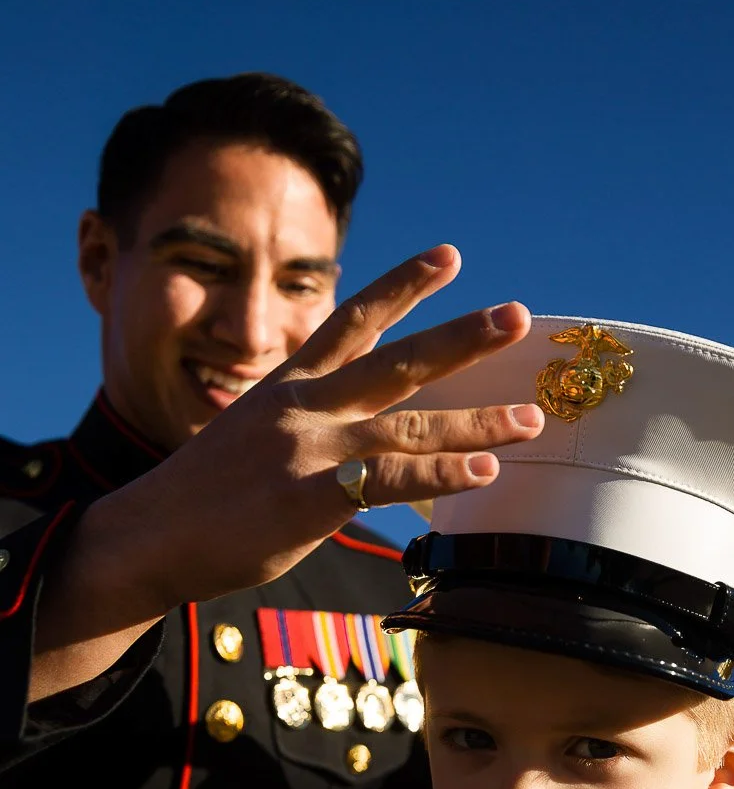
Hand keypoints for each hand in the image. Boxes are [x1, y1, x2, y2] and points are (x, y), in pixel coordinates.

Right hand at [87, 245, 542, 607]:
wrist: (150, 532)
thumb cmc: (204, 493)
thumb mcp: (251, 435)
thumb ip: (305, 426)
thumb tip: (351, 442)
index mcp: (289, 384)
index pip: (354, 320)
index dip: (405, 285)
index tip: (450, 256)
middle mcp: (306, 405)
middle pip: (397, 360)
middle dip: (462, 336)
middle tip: (517, 315)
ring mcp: (311, 449)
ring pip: (408, 425)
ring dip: (476, 421)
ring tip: (529, 418)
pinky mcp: (311, 498)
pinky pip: (391, 484)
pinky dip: (441, 476)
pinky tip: (485, 473)